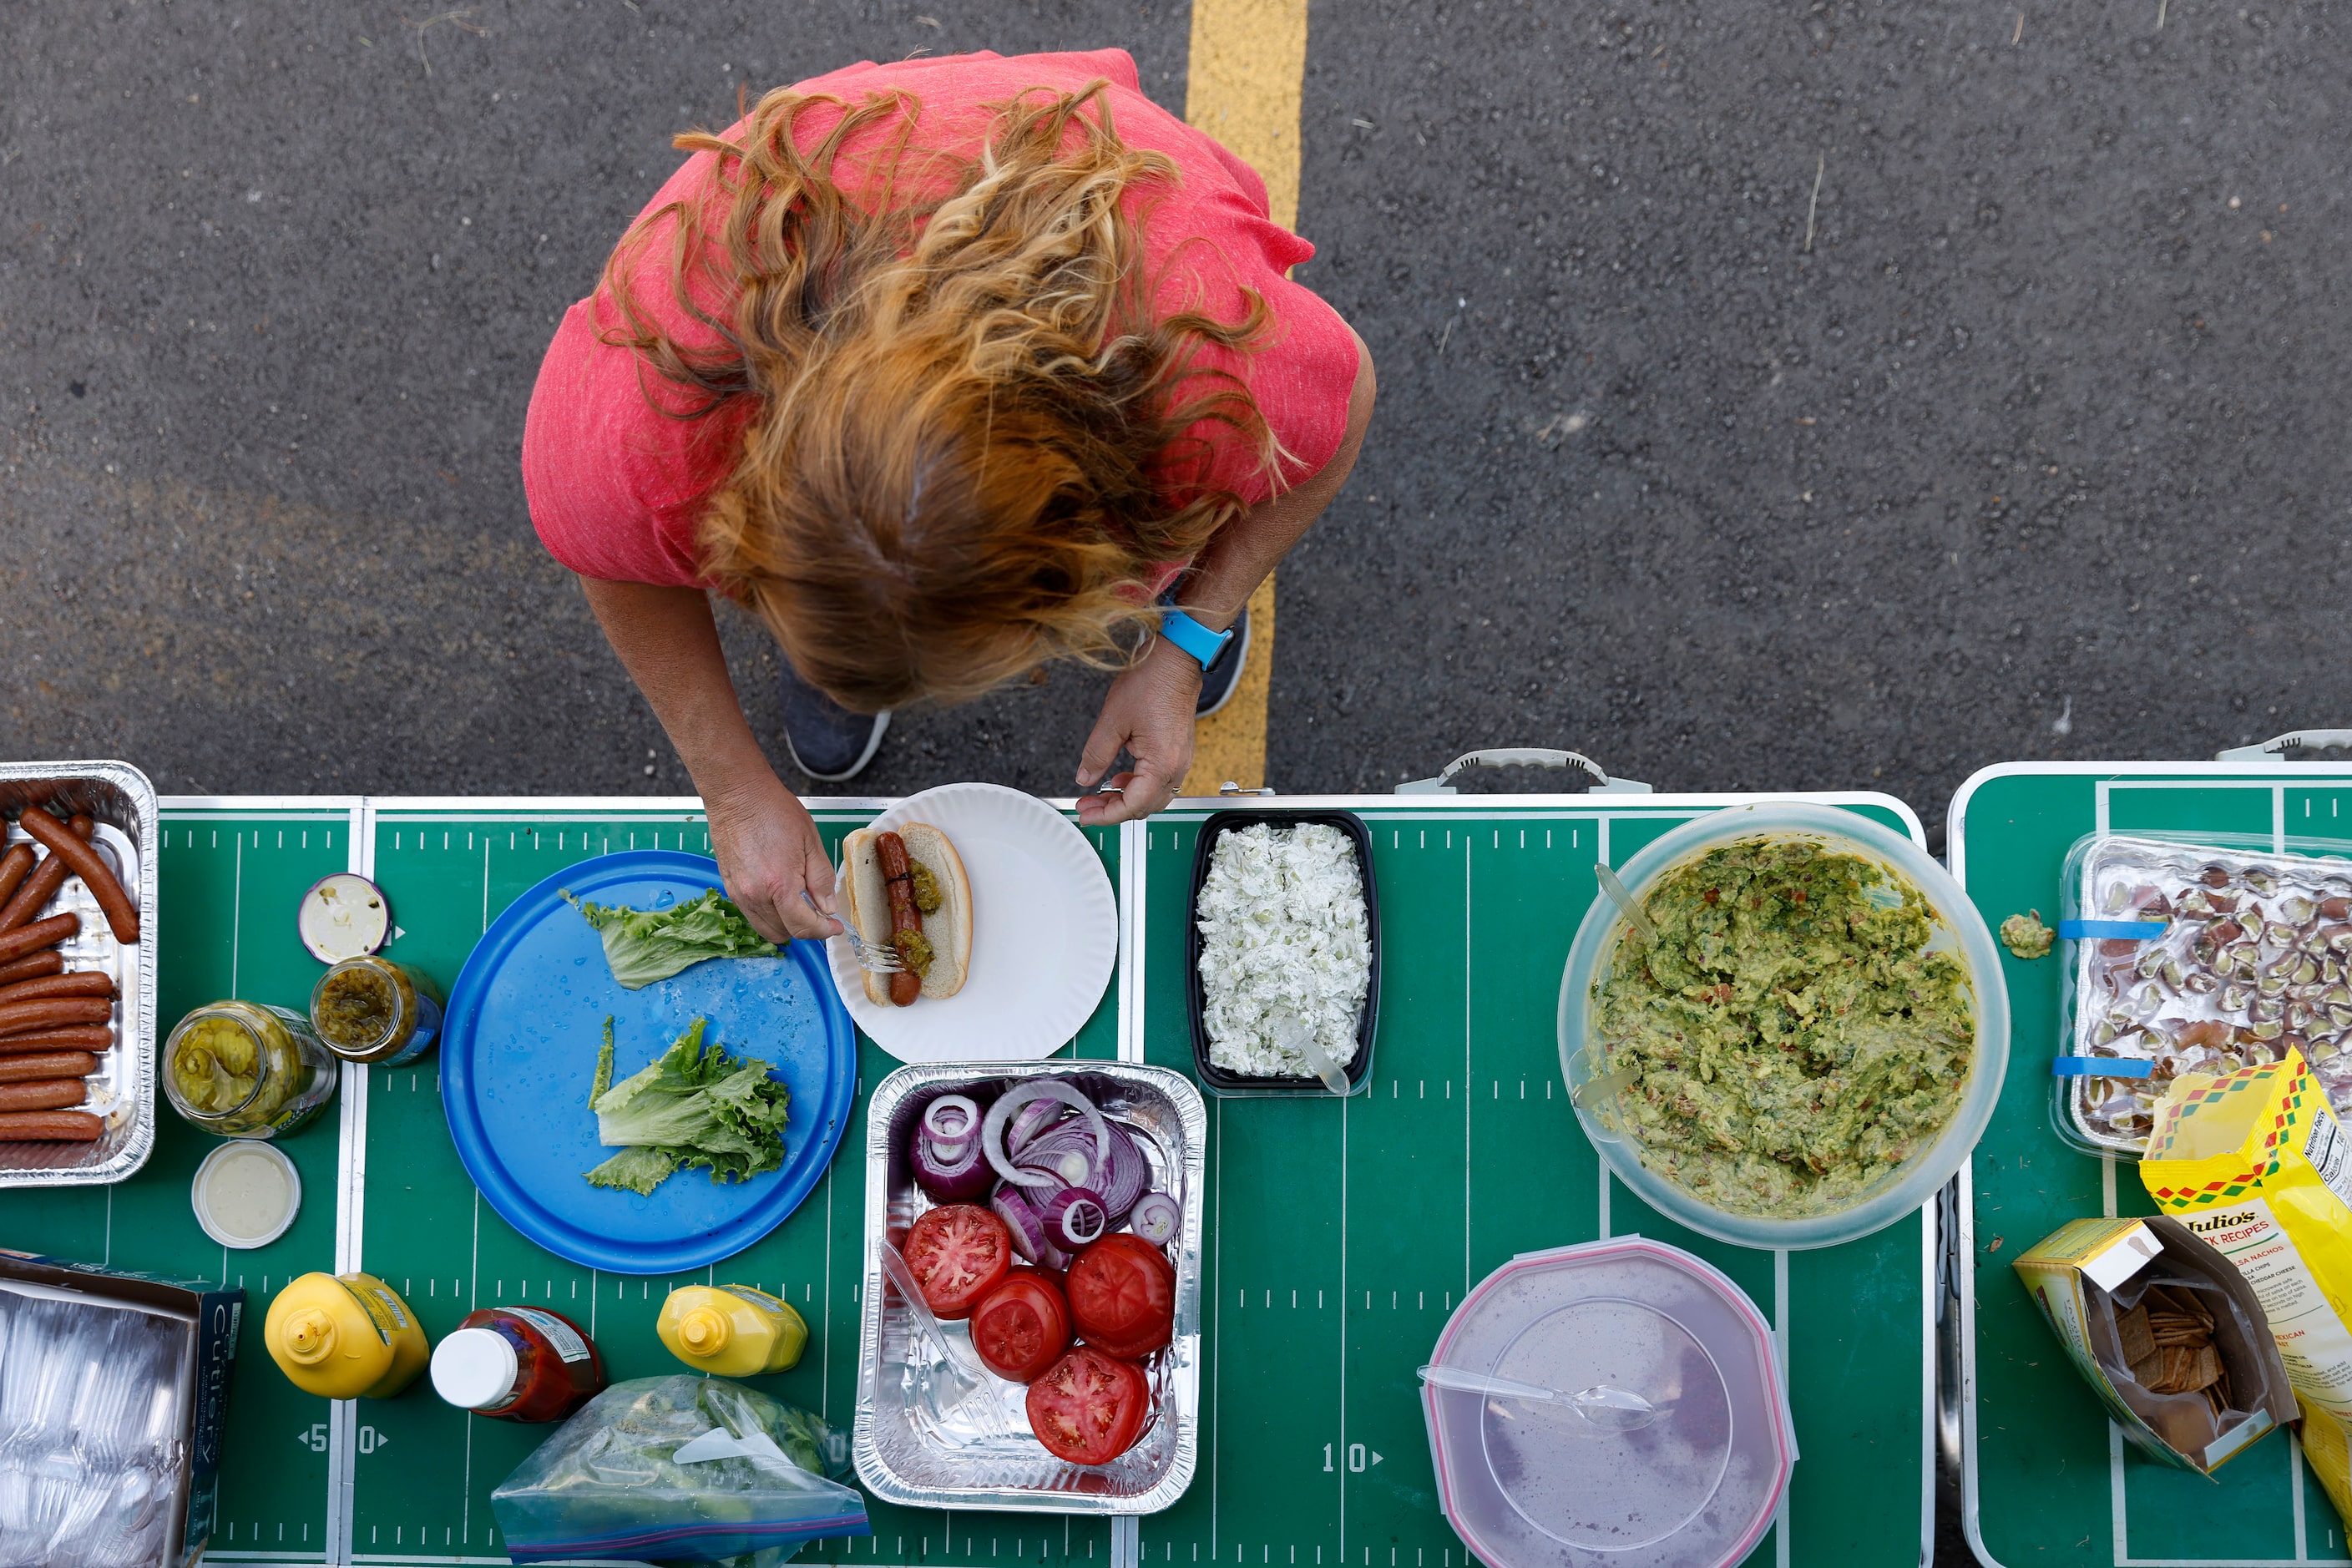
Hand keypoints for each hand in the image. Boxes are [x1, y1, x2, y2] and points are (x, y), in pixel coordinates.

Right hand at [703, 765, 842, 942]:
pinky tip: (779, 893)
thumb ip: (821, 879)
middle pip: (784, 933)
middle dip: (806, 928)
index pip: (803, 926)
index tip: (834, 926)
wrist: (738, 795)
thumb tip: (827, 906)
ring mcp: (739, 894)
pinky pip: (752, 915)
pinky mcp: (730, 888)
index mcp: (780, 884)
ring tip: (798, 901)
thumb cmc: (773, 810)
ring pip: (766, 928)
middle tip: (818, 911)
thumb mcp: (810, 842)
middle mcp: (756, 895)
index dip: (823, 930)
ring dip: (786, 923)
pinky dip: (769, 914)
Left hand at [1075, 637, 1201, 826]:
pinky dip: (1138, 786)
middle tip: (1087, 805)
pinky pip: (1160, 781)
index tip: (1086, 814)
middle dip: (1113, 810)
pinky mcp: (1179, 751)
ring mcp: (1181, 760)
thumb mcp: (1113, 721)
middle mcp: (1176, 767)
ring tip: (1101, 793)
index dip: (1106, 815)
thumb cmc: (1151, 683)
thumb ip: (1096, 754)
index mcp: (1160, 764)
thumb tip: (1085, 777)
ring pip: (1153, 797)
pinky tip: (1121, 777)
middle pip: (1144, 807)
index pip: (1132, 805)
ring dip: (1126, 799)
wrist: (1176, 660)